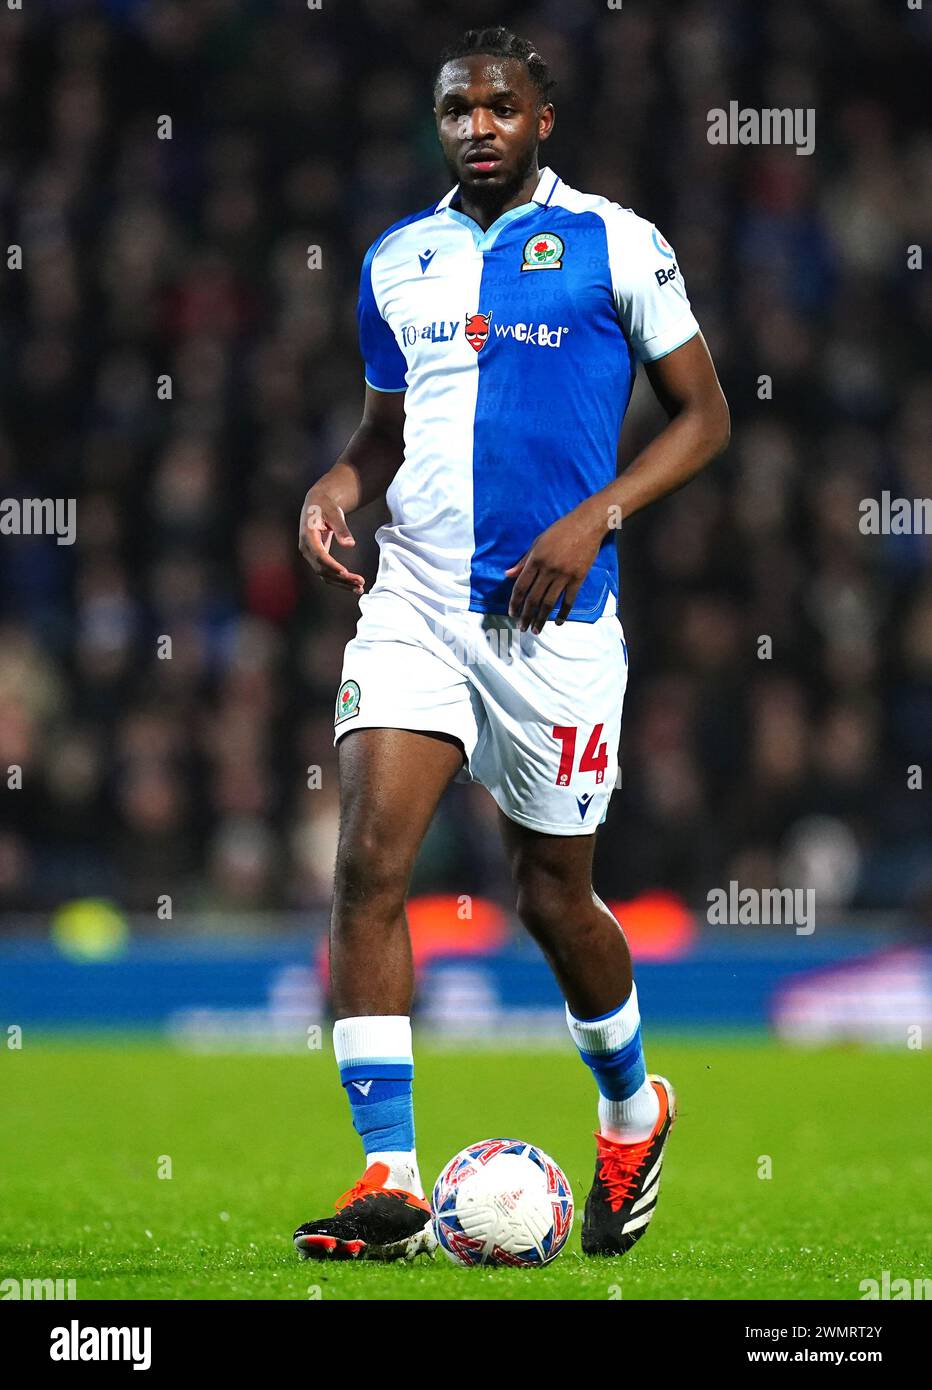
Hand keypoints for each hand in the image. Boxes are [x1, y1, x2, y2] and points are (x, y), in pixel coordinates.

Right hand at [298, 488, 364, 594]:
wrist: (317, 504)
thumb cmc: (325, 506)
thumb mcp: (334, 513)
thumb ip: (341, 529)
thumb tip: (350, 544)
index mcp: (307, 536)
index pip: (319, 555)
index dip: (332, 566)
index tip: (346, 573)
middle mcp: (306, 549)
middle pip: (322, 569)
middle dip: (341, 578)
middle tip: (360, 582)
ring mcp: (310, 555)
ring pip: (324, 575)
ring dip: (341, 583)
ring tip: (359, 588)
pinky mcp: (317, 558)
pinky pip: (327, 573)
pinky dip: (339, 580)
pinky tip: (353, 584)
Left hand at [505, 506, 605, 632]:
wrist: (587, 525)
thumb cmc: (560, 530)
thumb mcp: (537, 542)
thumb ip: (523, 561)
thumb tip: (508, 574)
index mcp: (535, 559)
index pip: (521, 586)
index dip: (515, 602)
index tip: (512, 613)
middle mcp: (548, 569)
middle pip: (534, 598)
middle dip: (526, 615)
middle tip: (522, 628)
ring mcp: (564, 575)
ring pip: (549, 602)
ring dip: (541, 619)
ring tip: (536, 630)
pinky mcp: (578, 578)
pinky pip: (569, 600)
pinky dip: (563, 613)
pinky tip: (558, 622)